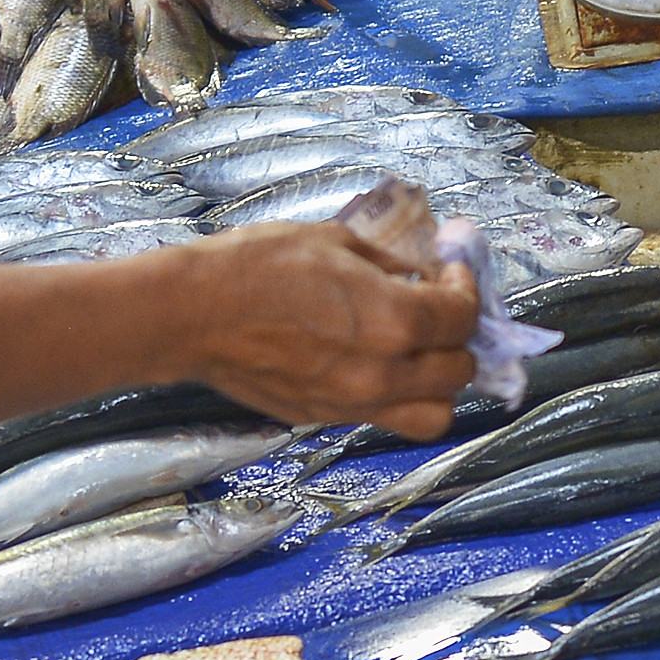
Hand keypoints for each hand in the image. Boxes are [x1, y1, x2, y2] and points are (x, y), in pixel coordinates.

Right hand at [162, 220, 477, 440]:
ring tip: (419, 354)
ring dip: (438, 385)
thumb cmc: (257, 266)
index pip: (463, 317)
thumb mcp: (333, 241)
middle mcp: (385, 373)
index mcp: (394, 321)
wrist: (193, 314)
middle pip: (459, 372)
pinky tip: (373, 363)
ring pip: (432, 416)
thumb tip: (417, 271)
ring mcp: (355, 403)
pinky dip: (394, 396)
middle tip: (439, 310)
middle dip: (459, 338)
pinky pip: (382, 417)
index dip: (466, 288)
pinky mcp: (325, 417)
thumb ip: (388, 262)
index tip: (450, 271)